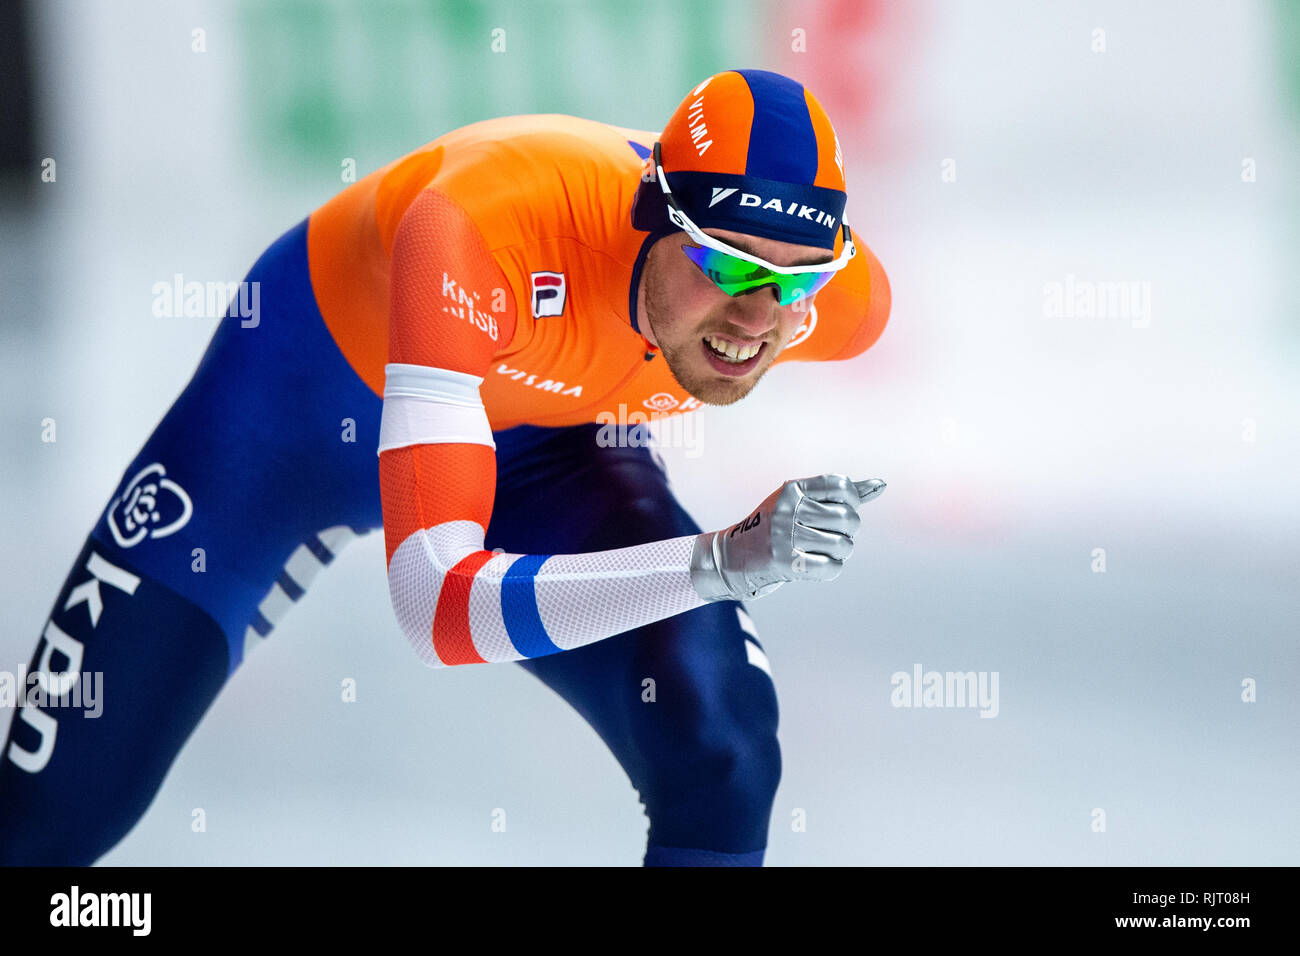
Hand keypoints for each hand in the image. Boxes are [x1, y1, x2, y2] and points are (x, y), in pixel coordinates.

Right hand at [689, 474, 885, 601]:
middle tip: (835, 536)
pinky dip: (830, 569)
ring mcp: (784, 535)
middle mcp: (787, 508)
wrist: (730, 558)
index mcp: (791, 489)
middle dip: (849, 532)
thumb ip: (839, 495)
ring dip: (840, 553)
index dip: (852, 498)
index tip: (844, 508)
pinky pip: (831, 567)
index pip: (840, 485)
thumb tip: (881, 485)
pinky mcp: (784, 562)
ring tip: (823, 551)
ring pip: (843, 545)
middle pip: (847, 518)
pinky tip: (817, 565)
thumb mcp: (800, 504)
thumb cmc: (774, 530)